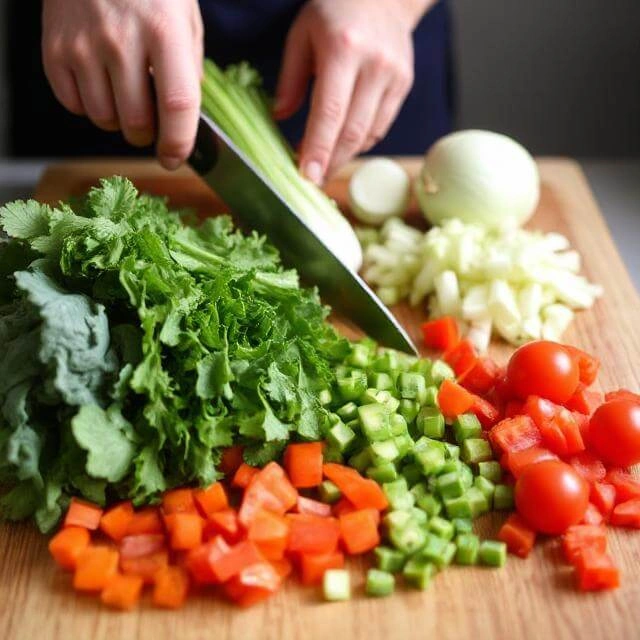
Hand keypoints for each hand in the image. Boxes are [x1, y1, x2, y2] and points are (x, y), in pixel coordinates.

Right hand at [42, 0, 202, 169]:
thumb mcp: (184, 17)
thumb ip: (189, 67)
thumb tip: (187, 116)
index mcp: (164, 31)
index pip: (176, 104)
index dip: (178, 142)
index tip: (175, 159)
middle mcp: (121, 40)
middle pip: (136, 122)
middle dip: (148, 134)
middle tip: (151, 119)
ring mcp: (83, 45)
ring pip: (104, 119)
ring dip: (118, 119)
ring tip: (123, 91)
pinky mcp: (54, 49)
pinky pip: (74, 105)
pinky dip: (89, 105)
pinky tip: (99, 80)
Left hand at [275, 0, 429, 183]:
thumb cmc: (335, 10)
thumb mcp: (301, 34)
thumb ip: (290, 78)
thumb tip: (279, 118)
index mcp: (343, 50)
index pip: (329, 113)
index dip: (318, 150)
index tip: (306, 176)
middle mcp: (373, 65)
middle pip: (351, 131)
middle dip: (330, 162)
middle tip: (311, 180)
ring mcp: (393, 77)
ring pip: (367, 135)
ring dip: (343, 157)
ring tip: (323, 165)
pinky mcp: (404, 86)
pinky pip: (379, 127)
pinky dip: (359, 142)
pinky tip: (343, 145)